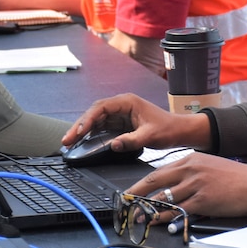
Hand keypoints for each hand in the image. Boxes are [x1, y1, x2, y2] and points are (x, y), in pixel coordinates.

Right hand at [63, 93, 210, 151]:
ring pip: (95, 120)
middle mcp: (121, 105)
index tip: (79, 132)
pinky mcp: (120, 124)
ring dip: (82, 131)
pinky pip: (102, 127)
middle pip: (94, 113)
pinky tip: (82, 143)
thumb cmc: (168, 129)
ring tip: (69, 142)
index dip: (87, 119)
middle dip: (79, 126)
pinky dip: (91, 135)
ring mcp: (120, 114)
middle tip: (67, 140)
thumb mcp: (150, 136)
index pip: (101, 108)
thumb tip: (113, 145)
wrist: (179, 131)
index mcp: (127, 102)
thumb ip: (131, 140)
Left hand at [127, 153, 246, 217]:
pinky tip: (159, 223)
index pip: (158, 172)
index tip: (131, 192)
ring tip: (139, 218)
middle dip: (137, 195)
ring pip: (165, 199)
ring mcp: (196, 185)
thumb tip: (174, 185)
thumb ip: (191, 172)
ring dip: (149, 211)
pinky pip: (178, 211)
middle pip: (155, 183)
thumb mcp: (210, 165)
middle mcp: (190, 170)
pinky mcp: (203, 200)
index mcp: (190, 159)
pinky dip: (166, 218)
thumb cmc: (237, 176)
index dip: (142, 184)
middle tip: (126, 205)